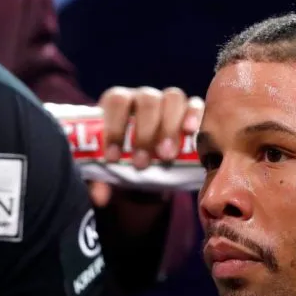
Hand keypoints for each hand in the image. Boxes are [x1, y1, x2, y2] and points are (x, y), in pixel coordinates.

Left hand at [92, 86, 203, 205]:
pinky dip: (194, 115)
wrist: (145, 162)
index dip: (115, 127)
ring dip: (170, 127)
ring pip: (173, 98)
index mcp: (118, 103)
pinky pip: (196, 104)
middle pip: (147, 99)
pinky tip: (190, 132)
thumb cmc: (123, 158)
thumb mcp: (108, 168)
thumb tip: (100, 198)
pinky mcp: (190, 110)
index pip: (116, 101)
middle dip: (145, 132)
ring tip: (166, 157)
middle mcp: (144, 97)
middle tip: (142, 163)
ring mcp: (168, 101)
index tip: (114, 158)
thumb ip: (100, 179)